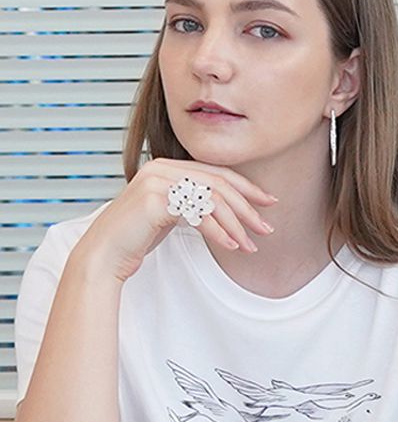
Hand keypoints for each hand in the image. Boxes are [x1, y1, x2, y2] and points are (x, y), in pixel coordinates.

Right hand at [75, 157, 277, 282]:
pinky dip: (218, 232)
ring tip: (251, 244)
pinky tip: (231, 245)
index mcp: (167, 167)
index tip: (267, 202)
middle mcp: (162, 168)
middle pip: (219, 184)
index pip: (216, 172)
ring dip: (236, 224)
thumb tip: (227, 208)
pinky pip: (198, 214)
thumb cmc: (136, 237)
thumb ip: (192, 202)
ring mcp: (157, 181)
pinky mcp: (155, 200)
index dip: (246, 187)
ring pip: (212, 199)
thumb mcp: (170, 213)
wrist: (105, 254)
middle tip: (266, 228)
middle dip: (248, 207)